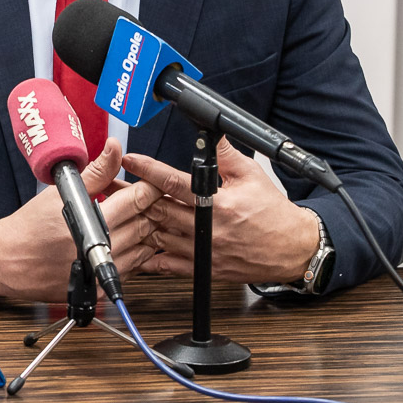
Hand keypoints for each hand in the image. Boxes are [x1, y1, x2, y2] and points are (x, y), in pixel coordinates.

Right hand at [0, 139, 165, 302]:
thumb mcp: (61, 192)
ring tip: (133, 218)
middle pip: (145, 224)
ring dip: (144, 231)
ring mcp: (102, 272)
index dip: (149, 188)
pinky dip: (134, 252)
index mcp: (93, 223)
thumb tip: (114, 148)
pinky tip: (124, 240)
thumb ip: (95, 172)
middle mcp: (101, 251)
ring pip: (143, 249)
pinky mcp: (100, 287)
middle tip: (145, 198)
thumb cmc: (30, 227)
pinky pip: (133, 269)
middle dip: (148, 208)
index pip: (137, 201)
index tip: (151, 182)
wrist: (8, 260)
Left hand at [122, 137, 320, 283]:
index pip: (174, 182)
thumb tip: (211, 134)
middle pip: (158, 209)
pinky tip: (132, 249)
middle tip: (109, 185)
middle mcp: (207, 228)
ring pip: (158, 236)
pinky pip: (168, 266)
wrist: (293, 249)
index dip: (148, 169)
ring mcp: (203, 251)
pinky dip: (148, 259)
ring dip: (136, 225)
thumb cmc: (273, 213)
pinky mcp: (203, 269)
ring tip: (114, 213)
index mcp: (217, 203)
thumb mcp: (252, 176)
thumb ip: (226, 155)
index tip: (129, 159)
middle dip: (131, 195)